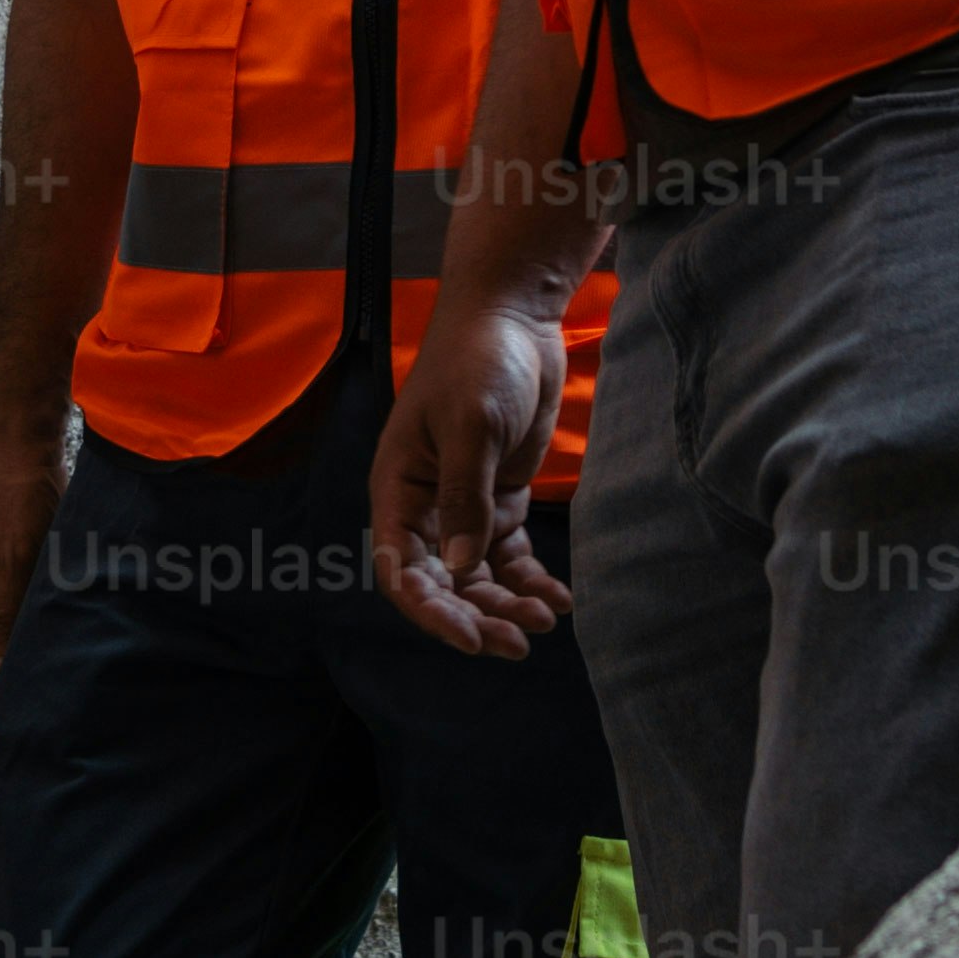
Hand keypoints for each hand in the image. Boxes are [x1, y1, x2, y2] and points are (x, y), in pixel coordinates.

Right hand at [371, 297, 571, 659]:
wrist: (514, 314)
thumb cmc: (478, 360)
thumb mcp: (472, 425)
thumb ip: (467, 496)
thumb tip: (463, 569)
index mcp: (399, 491)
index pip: (403, 571)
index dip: (431, 612)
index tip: (469, 639)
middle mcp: (427, 507)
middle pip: (444, 584)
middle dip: (477, 617)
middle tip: (518, 643)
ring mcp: (465, 505)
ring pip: (479, 576)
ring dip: (507, 603)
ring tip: (546, 621)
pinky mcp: (501, 497)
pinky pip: (510, 553)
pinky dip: (531, 578)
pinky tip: (559, 598)